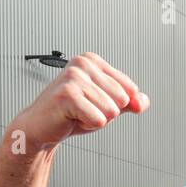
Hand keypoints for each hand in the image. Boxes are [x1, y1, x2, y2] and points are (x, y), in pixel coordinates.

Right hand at [15, 53, 148, 147]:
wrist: (42, 125)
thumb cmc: (73, 112)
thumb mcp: (107, 105)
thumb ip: (130, 102)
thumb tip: (143, 101)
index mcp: (93, 61)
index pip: (131, 89)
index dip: (116, 104)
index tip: (94, 102)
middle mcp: (83, 63)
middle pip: (123, 100)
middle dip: (107, 112)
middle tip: (84, 109)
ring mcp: (74, 77)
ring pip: (112, 111)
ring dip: (96, 119)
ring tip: (77, 113)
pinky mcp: (67, 94)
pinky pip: (99, 120)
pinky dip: (88, 125)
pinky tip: (72, 118)